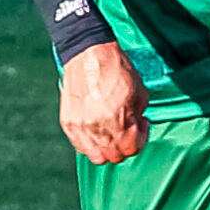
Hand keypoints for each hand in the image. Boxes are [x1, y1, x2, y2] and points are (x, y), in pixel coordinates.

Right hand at [60, 42, 147, 164]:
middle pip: (114, 156)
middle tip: (128, 131)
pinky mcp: (68, 123)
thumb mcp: (140, 92)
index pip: (131, 149)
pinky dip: (91, 144)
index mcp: (118, 119)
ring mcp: (80, 127)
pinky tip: (98, 130)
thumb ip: (138, 117)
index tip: (141, 126)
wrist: (88, 53)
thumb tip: (136, 129)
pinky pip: (80, 146)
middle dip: (125, 146)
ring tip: (112, 134)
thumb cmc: (117, 69)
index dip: (141, 140)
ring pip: (96, 156)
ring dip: (107, 149)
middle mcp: (97, 127)